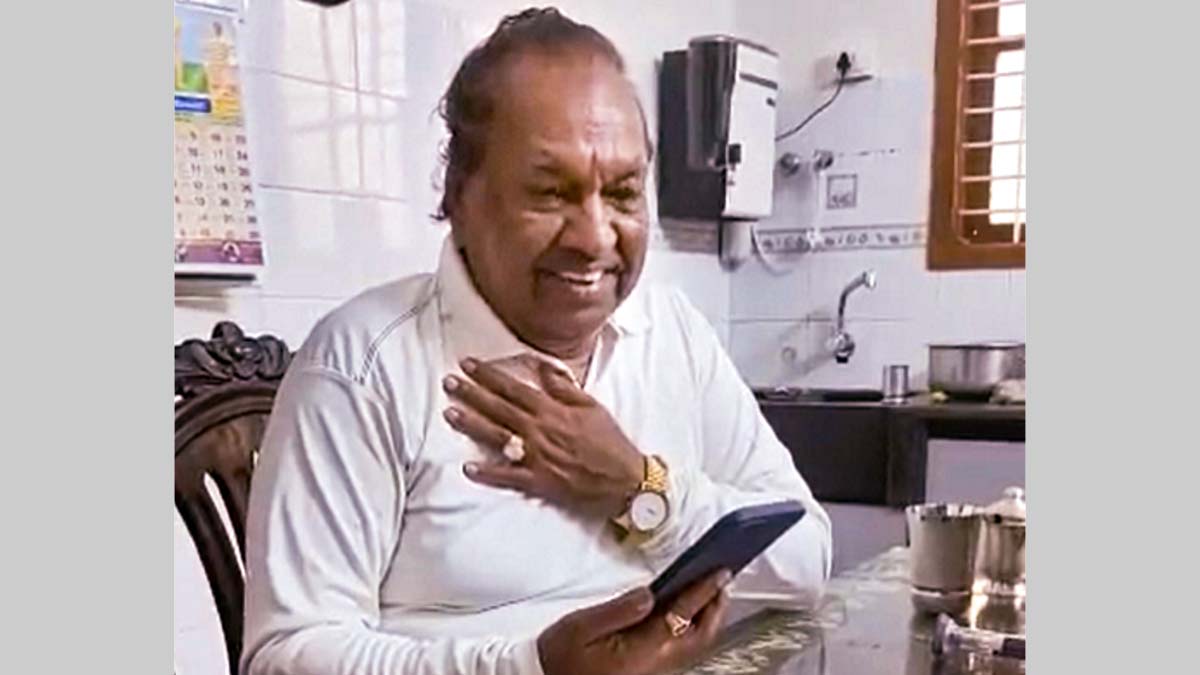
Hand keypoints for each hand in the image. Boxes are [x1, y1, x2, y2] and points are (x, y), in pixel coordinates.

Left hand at [442, 356, 644, 517]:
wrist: (623, 479)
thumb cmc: (609, 441)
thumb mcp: (591, 406)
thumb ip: (564, 387)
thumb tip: (543, 368)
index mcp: (551, 410)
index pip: (513, 388)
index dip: (488, 375)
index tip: (468, 365)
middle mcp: (538, 430)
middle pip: (498, 408)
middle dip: (471, 394)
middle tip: (448, 382)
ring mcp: (535, 456)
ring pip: (497, 437)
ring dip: (471, 425)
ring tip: (449, 413)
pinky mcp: (537, 481)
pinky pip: (507, 477)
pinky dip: (487, 473)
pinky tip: (468, 468)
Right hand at [537, 569, 731, 674]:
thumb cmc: (560, 655)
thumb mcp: (581, 627)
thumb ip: (618, 610)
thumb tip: (649, 594)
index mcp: (639, 651)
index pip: (680, 617)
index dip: (703, 592)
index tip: (719, 572)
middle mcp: (653, 663)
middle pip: (698, 636)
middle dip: (715, 606)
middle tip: (723, 578)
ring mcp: (653, 668)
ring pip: (693, 643)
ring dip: (707, 616)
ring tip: (712, 589)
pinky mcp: (647, 668)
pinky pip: (680, 645)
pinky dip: (692, 624)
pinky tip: (688, 608)